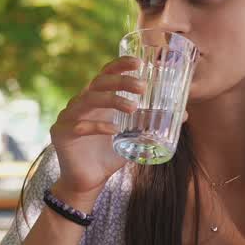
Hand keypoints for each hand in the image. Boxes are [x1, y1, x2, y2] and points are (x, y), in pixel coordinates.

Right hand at [49, 56, 147, 204]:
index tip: (138, 62)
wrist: (87, 182)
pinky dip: (98, 126)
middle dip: (121, 81)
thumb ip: (151, 124)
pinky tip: (114, 130)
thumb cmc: (109, 156)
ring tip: (133, 107)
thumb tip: (184, 115)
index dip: (119, 65)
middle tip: (142, 86)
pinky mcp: (61, 133)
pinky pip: (80, 125)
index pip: (105, 74)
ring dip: (112, 100)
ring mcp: (68, 116)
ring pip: (88, 99)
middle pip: (98, 82)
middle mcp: (80, 103)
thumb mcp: (133, 138)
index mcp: (96, 99)